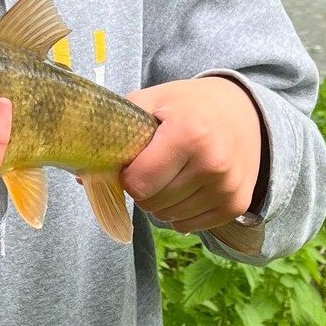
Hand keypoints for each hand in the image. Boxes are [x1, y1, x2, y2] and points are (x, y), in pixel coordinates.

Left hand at [120, 76, 261, 234]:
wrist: (244, 112)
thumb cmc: (188, 105)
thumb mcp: (152, 100)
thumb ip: (117, 131)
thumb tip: (81, 174)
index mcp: (188, 134)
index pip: (138, 183)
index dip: (126, 176)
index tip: (131, 161)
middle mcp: (212, 164)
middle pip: (152, 204)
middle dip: (142, 189)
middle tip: (151, 165)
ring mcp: (227, 188)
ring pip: (168, 218)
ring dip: (160, 201)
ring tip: (171, 172)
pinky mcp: (235, 205)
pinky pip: (188, 226)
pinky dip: (179, 211)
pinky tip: (186, 185)